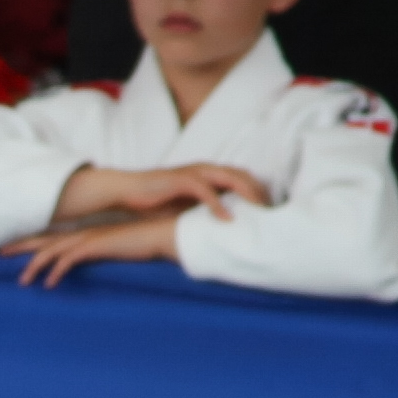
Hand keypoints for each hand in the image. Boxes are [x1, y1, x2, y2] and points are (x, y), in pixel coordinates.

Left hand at [2, 211, 177, 285]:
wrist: (161, 235)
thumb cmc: (140, 245)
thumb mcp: (114, 251)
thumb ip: (100, 257)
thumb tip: (91, 267)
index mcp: (84, 234)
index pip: (51, 237)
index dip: (30, 241)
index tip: (12, 247)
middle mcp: (82, 234)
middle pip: (43, 239)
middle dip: (20, 246)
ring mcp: (88, 238)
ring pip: (52, 251)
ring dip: (34, 266)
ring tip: (21, 282)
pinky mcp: (96, 246)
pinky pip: (70, 260)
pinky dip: (56, 272)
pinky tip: (48, 285)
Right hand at [60, 161, 269, 221]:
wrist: (125, 190)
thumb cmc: (154, 200)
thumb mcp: (185, 207)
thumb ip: (204, 212)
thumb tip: (222, 229)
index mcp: (209, 174)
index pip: (243, 179)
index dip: (258, 194)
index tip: (268, 213)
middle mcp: (206, 169)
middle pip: (244, 176)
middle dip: (260, 194)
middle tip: (271, 215)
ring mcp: (194, 172)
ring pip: (231, 179)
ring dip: (247, 197)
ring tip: (258, 214)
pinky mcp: (181, 180)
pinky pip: (206, 191)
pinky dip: (219, 206)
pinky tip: (228, 220)